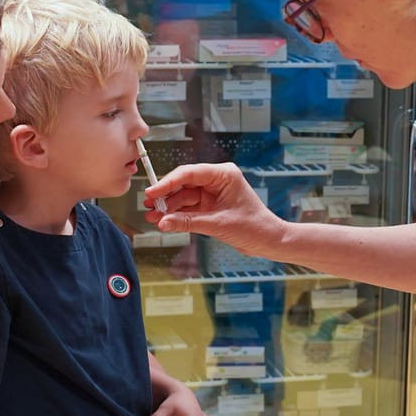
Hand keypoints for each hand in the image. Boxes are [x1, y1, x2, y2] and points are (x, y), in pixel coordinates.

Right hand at [142, 163, 286, 255]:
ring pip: (184, 197)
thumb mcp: (218, 224)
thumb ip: (188, 222)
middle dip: (165, 196)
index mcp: (224, 174)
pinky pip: (189, 208)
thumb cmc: (253, 227)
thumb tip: (163, 222)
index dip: (168, 182)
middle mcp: (217, 180)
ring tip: (151, 218)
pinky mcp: (210, 206)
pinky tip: (163, 221)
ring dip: (168, 208)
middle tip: (147, 206)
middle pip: (184, 184)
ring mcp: (213, 193)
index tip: (151, 191)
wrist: (268, 241)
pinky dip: (177, 215)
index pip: (190, 173)